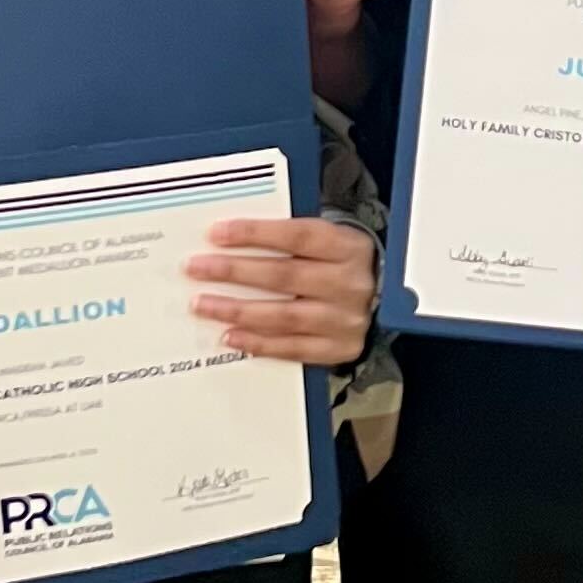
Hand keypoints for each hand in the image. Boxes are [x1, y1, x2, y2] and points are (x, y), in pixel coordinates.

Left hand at [188, 213, 378, 367]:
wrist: (386, 300)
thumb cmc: (342, 265)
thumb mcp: (328, 241)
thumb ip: (289, 239)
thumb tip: (230, 239)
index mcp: (346, 247)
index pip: (296, 236)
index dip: (254, 234)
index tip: (217, 234)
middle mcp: (348, 283)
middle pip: (284, 275)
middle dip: (234, 271)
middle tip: (196, 268)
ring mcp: (345, 319)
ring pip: (284, 315)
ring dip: (238, 310)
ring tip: (203, 305)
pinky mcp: (339, 348)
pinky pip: (292, 348)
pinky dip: (258, 343)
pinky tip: (230, 336)